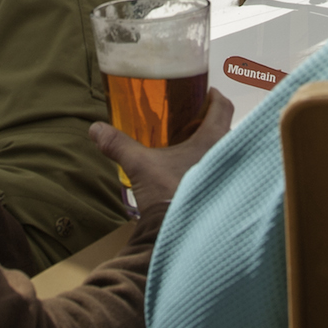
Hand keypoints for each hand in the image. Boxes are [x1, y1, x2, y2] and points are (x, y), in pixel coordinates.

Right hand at [89, 92, 233, 213]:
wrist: (180, 235)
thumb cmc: (168, 194)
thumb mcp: (140, 167)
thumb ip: (119, 145)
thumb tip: (95, 128)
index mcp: (214, 139)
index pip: (223, 107)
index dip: (214, 96)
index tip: (206, 92)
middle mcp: (230, 154)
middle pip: (227, 128)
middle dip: (211, 122)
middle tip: (192, 120)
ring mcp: (232, 176)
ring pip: (226, 151)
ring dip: (213, 146)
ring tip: (191, 147)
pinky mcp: (227, 194)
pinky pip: (224, 172)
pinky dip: (212, 167)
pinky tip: (192, 174)